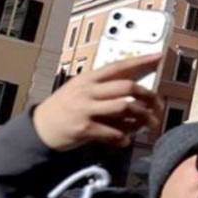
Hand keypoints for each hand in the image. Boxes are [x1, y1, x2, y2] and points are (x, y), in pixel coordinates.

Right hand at [33, 55, 158, 150]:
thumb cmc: (63, 108)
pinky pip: (112, 132)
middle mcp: (88, 91)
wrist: (39, 128)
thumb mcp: (79, 90)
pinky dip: (123, 138)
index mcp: (88, 79)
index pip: (118, 66)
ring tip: (149, 124)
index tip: (158, 57)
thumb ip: (102, 88)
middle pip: (127, 87)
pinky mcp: (83, 128)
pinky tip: (125, 140)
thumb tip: (132, 88)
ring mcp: (85, 109)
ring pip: (123, 107)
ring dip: (141, 117)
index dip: (140, 61)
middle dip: (148, 95)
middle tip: (157, 105)